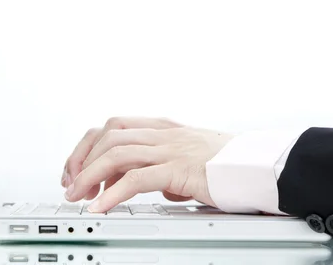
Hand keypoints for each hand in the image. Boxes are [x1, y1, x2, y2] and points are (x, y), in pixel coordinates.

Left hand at [61, 117, 232, 212]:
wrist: (261, 165)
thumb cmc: (230, 164)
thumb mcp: (189, 159)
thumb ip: (164, 166)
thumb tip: (149, 185)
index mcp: (163, 128)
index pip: (114, 126)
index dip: (90, 144)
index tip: (77, 167)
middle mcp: (163, 134)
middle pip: (108, 135)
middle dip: (82, 159)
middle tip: (71, 184)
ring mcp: (170, 149)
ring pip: (116, 153)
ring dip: (89, 174)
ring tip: (77, 196)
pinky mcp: (179, 169)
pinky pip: (136, 179)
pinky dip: (112, 193)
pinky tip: (101, 206)